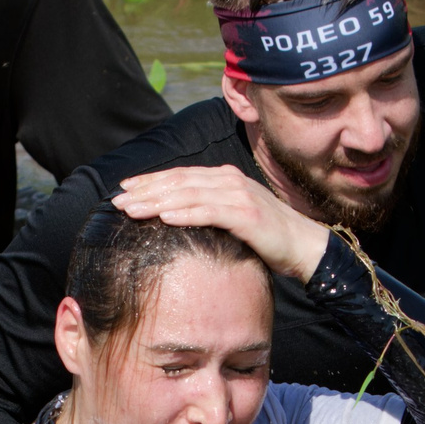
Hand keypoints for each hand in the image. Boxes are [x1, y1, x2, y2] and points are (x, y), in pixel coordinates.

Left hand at [112, 166, 328, 282]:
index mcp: (225, 178)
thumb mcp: (234, 218)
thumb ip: (210, 211)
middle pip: (179, 182)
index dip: (151, 180)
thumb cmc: (268, 238)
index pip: (180, 175)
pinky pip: (210, 212)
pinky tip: (164, 218)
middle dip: (146, 190)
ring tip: (131, 209)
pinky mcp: (248, 215)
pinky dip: (185, 214)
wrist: (306, 248)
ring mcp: (240, 196)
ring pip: (189, 195)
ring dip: (157, 202)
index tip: (124, 188)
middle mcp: (230, 181)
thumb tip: (176, 218)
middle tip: (117, 200)